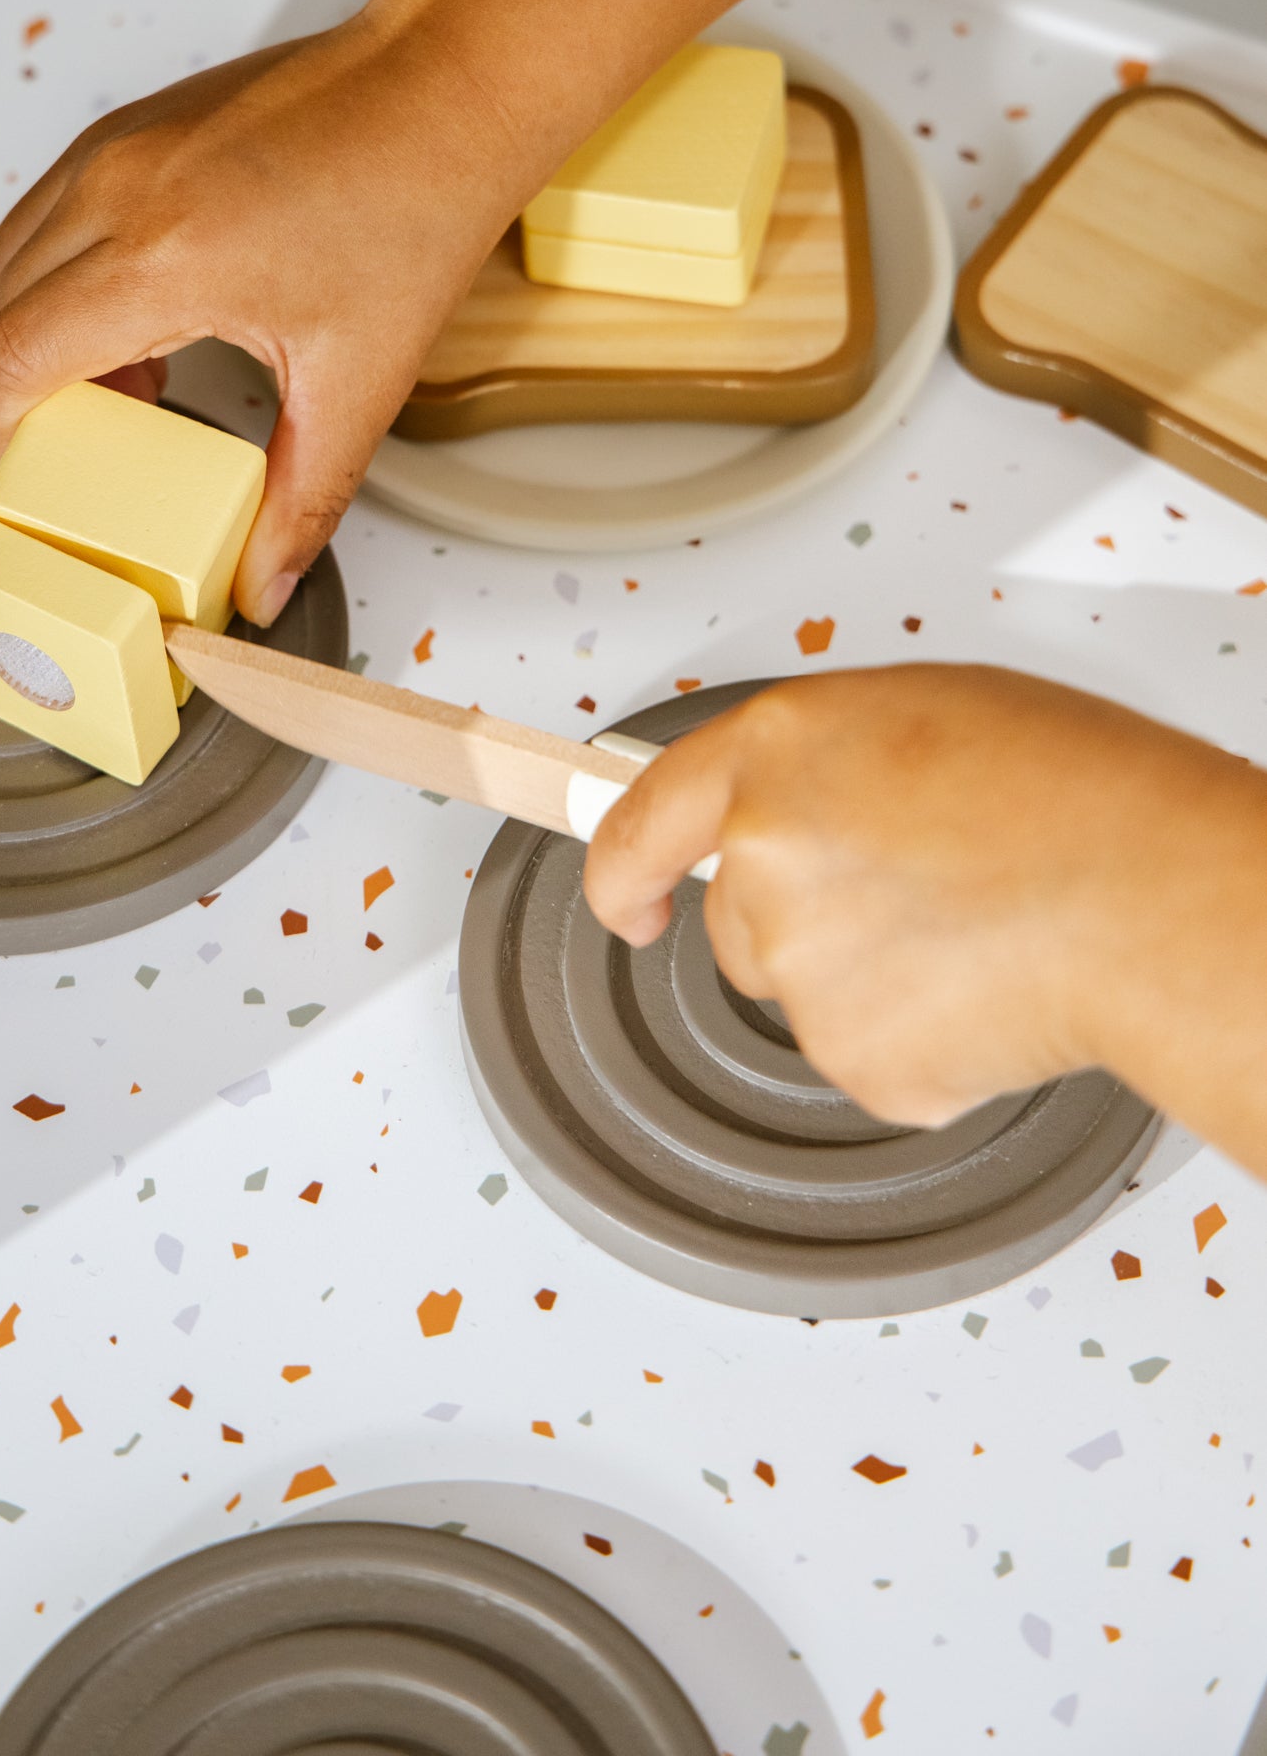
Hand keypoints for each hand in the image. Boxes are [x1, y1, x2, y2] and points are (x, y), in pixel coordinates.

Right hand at [0, 0, 799, 624]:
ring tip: (133, 380)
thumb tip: (264, 586)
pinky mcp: (132, 124)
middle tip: (98, 441)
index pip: (10, 358)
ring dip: (40, 327)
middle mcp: (116, 190)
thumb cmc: (413, 207)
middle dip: (25, 390)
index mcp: (161, 259)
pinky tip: (149, 314)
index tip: (34, 472)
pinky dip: (65, 272)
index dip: (1, 431)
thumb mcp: (358, 380)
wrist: (445, 87)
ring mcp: (116, 146)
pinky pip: (51, 210)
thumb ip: (300, 498)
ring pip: (12, 255)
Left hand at [583, 664, 1266, 1165]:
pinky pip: (869, 1054)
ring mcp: (801, 962)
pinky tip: (988, 989)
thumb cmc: (1077, 791)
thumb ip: (830, 764)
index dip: (623, 867)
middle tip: (924, 895)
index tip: (628, 897)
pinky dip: (922, 1039)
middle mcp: (766, 852)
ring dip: (870, 977)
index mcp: (779, 750)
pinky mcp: (852, 1054)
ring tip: (975, 928)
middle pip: (739, 921)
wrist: (1149, 896)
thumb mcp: (925, 717)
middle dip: (809, 922)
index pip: (645, 814)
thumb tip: (808, 808)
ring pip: (806, 990)